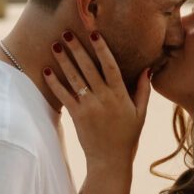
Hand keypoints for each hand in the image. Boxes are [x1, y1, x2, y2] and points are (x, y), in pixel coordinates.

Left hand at [43, 31, 150, 166]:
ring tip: (55, 45)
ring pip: (75, 78)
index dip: (102, 49)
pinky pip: (64, 96)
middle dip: (77, 49)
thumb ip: (143, 90)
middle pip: (89, 68)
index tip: (94, 34)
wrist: (110, 160)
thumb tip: (147, 69)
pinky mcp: (77, 116)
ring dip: (64, 61)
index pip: (111, 66)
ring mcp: (89, 107)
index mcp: (120, 95)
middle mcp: (104, 98)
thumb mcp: (141, 113)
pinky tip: (47, 71)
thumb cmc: (127, 137)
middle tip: (66, 33)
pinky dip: (54, 83)